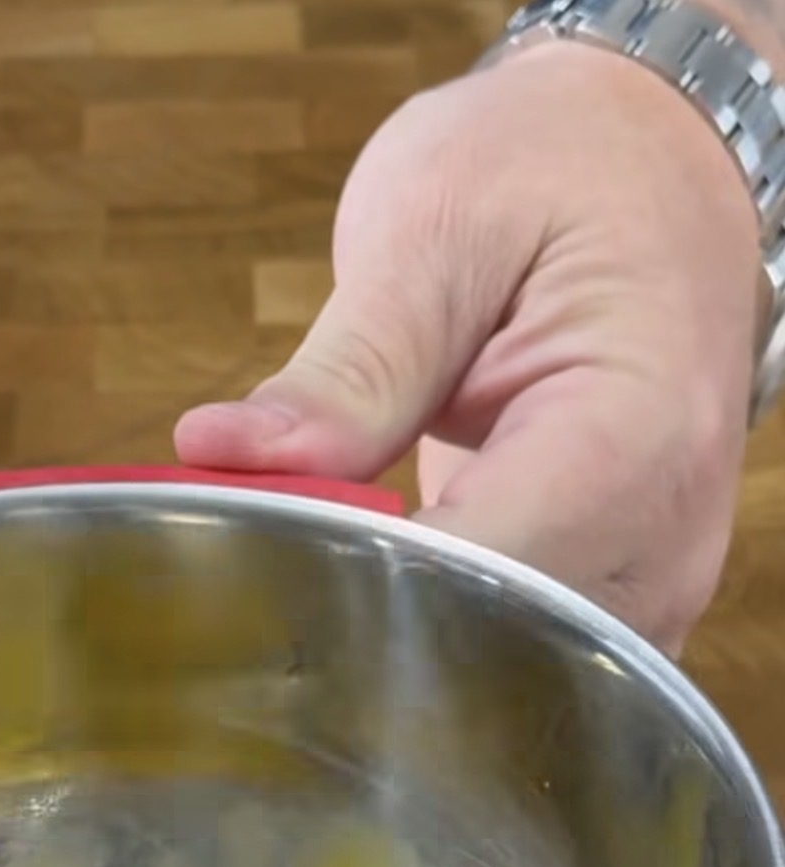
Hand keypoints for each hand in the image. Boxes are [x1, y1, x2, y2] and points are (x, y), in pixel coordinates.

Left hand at [176, 41, 762, 651]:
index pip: (476, 581)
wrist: (652, 166)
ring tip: (310, 582)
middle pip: (494, 653)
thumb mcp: (435, 230)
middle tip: (256, 583)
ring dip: (399, 650)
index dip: (354, 591)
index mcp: (626, 441)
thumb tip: (226, 455)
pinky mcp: (616, 606)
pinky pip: (523, 665)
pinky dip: (440, 644)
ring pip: (504, 679)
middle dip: (367, 632)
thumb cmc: (557, 171)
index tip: (250, 566)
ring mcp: (650, 588)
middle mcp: (661, 540)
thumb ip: (346, 370)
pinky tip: (368, 598)